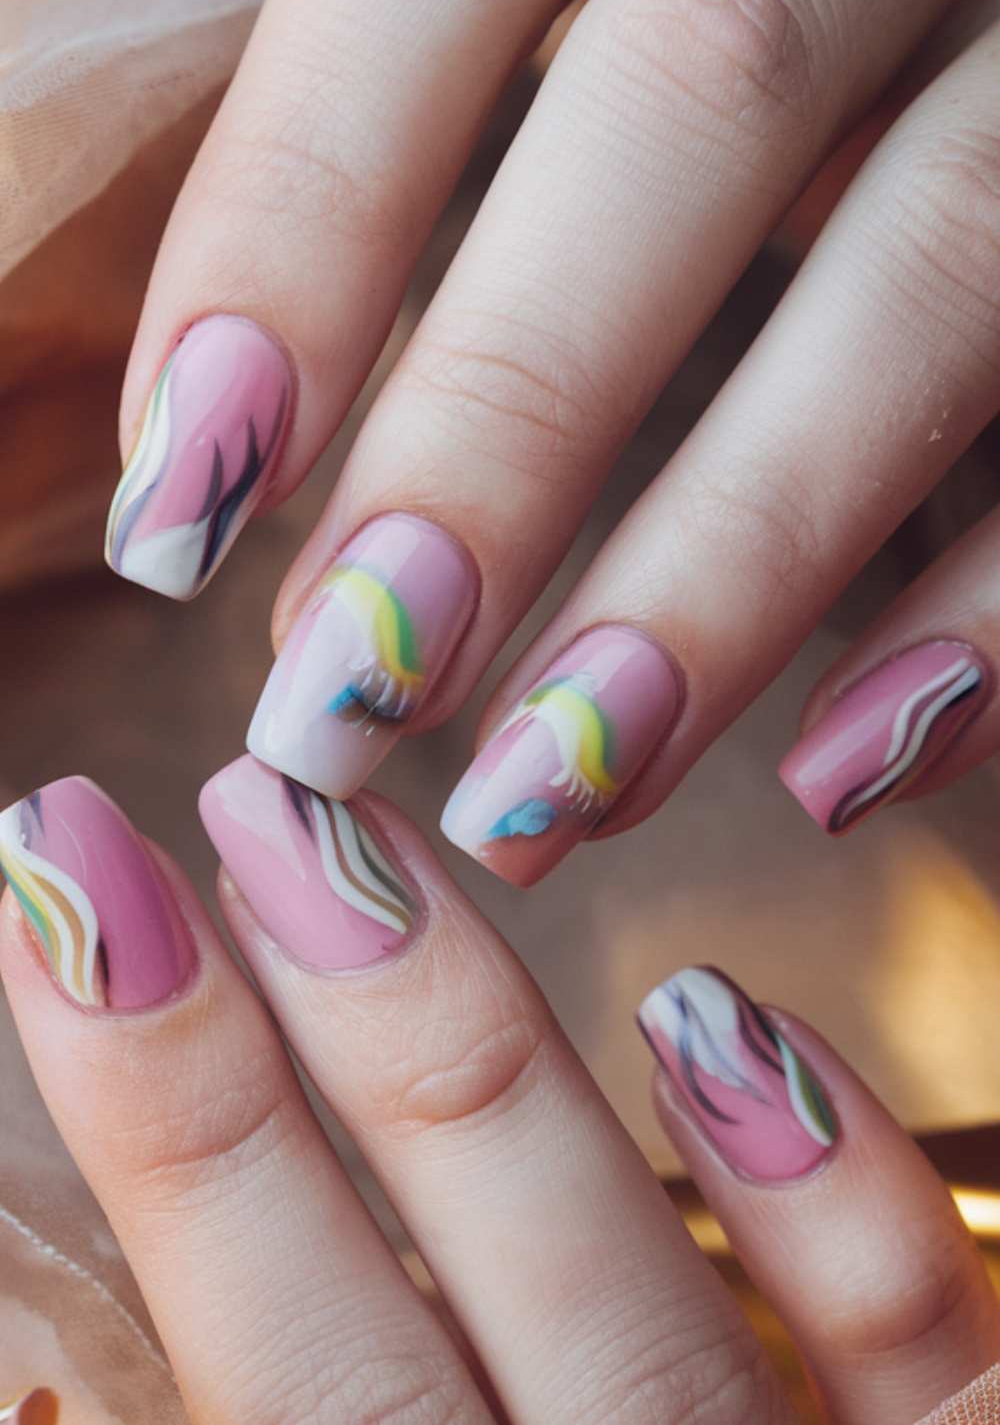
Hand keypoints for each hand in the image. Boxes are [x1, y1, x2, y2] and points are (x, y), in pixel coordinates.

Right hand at [2, 764, 996, 1421]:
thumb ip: (290, 1393)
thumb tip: (63, 1352)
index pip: (257, 1382)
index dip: (151, 1146)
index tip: (58, 906)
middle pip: (362, 1363)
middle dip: (218, 1096)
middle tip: (111, 839)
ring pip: (615, 1323)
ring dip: (464, 1082)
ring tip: (335, 854)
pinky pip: (918, 1369)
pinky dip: (831, 1213)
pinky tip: (706, 1015)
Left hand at [102, 0, 999, 883]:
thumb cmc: (666, 16)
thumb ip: (397, 121)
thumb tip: (223, 442)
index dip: (301, 221)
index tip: (183, 507)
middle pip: (693, 100)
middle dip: (505, 426)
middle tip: (347, 699)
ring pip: (927, 270)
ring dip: (730, 569)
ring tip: (551, 791)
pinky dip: (979, 612)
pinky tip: (833, 771)